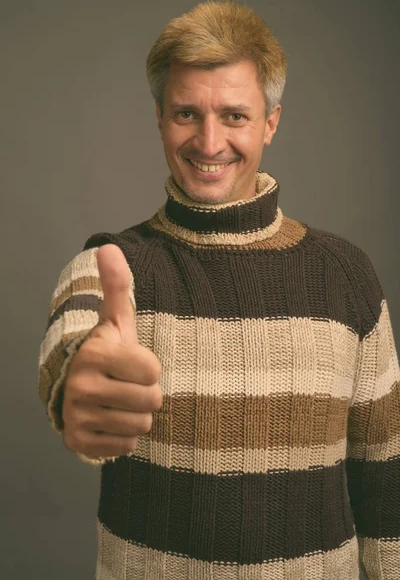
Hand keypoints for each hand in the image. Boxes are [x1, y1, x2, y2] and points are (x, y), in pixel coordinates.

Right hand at [62, 244, 161, 458]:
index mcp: (95, 353)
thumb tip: (109, 247)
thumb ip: (117, 286)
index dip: (150, 368)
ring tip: (121, 401)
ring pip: (140, 425)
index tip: (133, 363)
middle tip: (129, 385)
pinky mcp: (77, 442)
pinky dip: (124, 435)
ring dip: (137, 415)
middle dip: (147, 393)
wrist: (77, 387)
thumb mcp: (115, 320)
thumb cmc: (108, 352)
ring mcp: (77, 416)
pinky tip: (111, 419)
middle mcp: (81, 385)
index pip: (153, 371)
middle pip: (151, 400)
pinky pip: (126, 446)